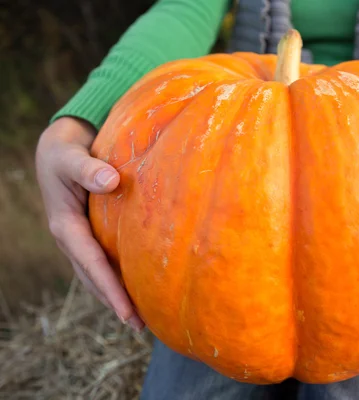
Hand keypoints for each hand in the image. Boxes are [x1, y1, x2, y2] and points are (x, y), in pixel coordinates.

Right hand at [36, 117, 143, 330]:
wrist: (58, 150)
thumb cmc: (64, 153)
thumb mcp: (70, 158)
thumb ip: (88, 169)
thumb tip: (111, 182)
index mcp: (65, 227)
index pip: (91, 265)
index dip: (111, 290)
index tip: (129, 313)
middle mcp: (72, 239)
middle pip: (94, 278)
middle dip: (115, 302)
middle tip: (141, 326)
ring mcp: (81, 239)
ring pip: (98, 273)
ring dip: (117, 294)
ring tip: (142, 316)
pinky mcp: (91, 233)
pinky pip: (104, 260)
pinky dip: (119, 275)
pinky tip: (138, 283)